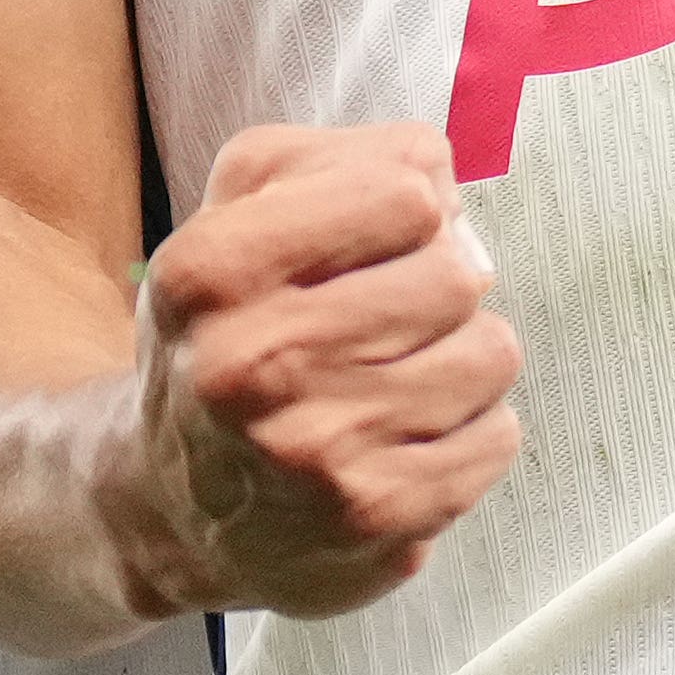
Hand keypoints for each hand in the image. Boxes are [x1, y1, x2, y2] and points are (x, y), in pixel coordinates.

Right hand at [128, 124, 519, 617]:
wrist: (177, 503)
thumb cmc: (232, 329)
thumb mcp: (243, 213)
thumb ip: (347, 159)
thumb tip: (450, 193)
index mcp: (212, 270)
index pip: (404, 193)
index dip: (407, 210)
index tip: (370, 246)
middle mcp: (251, 362)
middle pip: (456, 275)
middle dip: (438, 287)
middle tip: (384, 322)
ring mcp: (315, 449)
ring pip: (491, 354)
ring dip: (461, 360)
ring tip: (394, 382)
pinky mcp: (374, 514)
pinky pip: (498, 436)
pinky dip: (469, 433)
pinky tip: (403, 441)